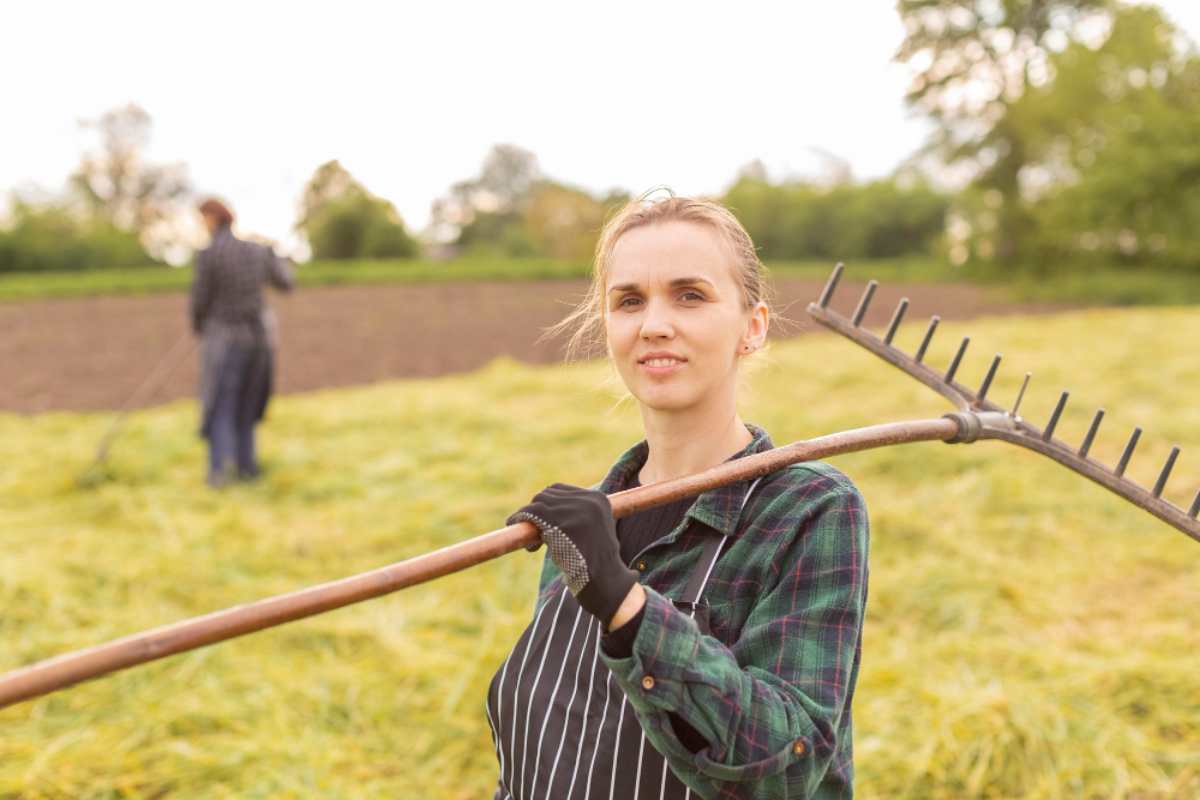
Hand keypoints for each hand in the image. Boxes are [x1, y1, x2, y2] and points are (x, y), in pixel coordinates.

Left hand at [508, 483, 638, 624]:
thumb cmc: (597, 561)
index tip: (543, 522)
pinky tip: (514, 525)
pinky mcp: (561, 524)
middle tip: (537, 532)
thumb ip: (577, 515)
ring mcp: (574, 511)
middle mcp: (587, 501)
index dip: (547, 504)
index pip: (561, 490)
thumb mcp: (593, 529)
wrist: (606, 581)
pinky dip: (519, 518)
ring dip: (529, 518)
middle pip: (547, 494)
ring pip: (538, 502)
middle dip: (537, 511)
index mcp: (598, 499)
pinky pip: (531, 513)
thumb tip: (543, 507)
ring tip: (534, 541)